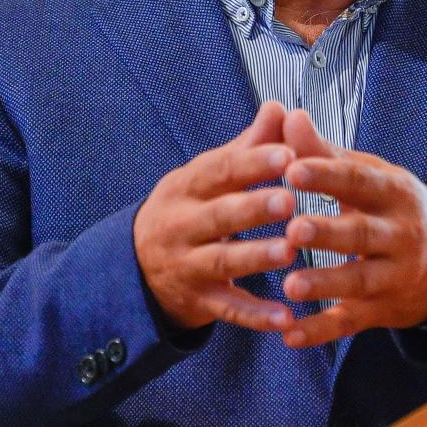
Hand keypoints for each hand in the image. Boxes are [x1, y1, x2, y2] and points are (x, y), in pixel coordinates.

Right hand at [133, 100, 298, 331]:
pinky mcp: (198, 301)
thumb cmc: (191, 208)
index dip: (253, 162)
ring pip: (222, 261)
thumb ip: (248, 146)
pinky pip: (228, 310)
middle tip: (290, 200)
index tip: (288, 154)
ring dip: (256, 257)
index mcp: (189, 186)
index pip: (221, 170)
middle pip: (219, 215)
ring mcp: (187, 265)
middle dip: (253, 208)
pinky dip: (256, 316)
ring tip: (290, 252)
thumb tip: (280, 107)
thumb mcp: (209, 175)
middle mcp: (182, 225)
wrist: (136, 265)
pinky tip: (287, 319)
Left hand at [278, 109, 426, 346]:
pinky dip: (321, 331)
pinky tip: (290, 335)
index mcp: (392, 192)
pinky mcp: (383, 310)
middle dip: (329, 233)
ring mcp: (393, 275)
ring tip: (290, 285)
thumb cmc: (390, 206)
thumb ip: (323, 152)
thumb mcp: (368, 175)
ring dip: (325, 284)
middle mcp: (398, 233)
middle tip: (293, 230)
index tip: (292, 169)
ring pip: (359, 280)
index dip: (326, 175)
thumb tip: (288, 115)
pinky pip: (351, 322)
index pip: (358, 180)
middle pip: (362, 233)